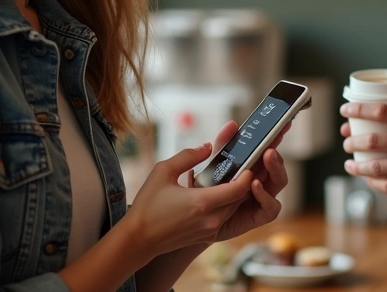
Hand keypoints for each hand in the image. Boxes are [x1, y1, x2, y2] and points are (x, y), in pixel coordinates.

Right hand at [122, 141, 253, 255]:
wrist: (138, 239)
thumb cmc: (148, 204)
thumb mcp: (163, 171)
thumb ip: (188, 156)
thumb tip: (208, 147)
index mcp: (203, 202)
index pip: (238, 189)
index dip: (247, 175)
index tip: (248, 163)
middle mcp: (211, 219)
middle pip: (239, 199)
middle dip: (244, 183)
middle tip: (243, 166)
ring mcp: (209, 231)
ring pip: (232, 209)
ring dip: (235, 195)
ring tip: (231, 177)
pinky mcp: (206, 237)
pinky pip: (223, 218)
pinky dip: (225, 205)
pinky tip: (216, 193)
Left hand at [208, 121, 290, 241]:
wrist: (193, 223)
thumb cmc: (203, 193)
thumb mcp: (211, 165)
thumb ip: (222, 146)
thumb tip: (233, 125)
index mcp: (250, 166)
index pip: (267, 149)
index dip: (276, 137)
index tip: (282, 125)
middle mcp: (259, 180)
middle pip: (277, 164)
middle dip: (277, 152)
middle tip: (270, 146)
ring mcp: (260, 198)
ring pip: (279, 182)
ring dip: (276, 169)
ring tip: (267, 158)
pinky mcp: (258, 216)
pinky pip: (271, 207)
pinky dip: (266, 196)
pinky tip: (255, 185)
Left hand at [340, 93, 386, 200]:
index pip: (380, 112)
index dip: (358, 110)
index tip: (345, 110)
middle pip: (371, 141)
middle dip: (351, 140)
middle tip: (345, 140)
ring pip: (375, 167)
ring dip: (357, 165)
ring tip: (349, 163)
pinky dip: (374, 183)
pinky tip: (368, 179)